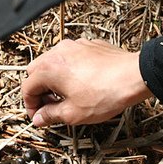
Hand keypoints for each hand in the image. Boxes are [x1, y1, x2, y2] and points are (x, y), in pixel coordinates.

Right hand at [22, 38, 152, 126]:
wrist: (135, 76)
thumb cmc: (106, 93)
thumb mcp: (74, 113)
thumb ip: (51, 115)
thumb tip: (39, 118)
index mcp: (48, 69)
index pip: (27, 88)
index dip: (30, 106)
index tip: (39, 116)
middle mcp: (58, 52)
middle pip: (36, 71)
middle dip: (40, 90)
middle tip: (51, 106)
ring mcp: (74, 46)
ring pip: (53, 61)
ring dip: (54, 78)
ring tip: (67, 95)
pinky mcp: (89, 45)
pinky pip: (71, 56)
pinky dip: (70, 69)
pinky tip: (83, 83)